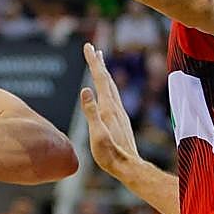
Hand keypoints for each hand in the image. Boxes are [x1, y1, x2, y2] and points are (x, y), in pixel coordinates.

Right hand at [79, 43, 139, 176]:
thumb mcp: (97, 134)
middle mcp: (115, 107)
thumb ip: (91, 112)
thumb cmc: (110, 154)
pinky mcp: (120, 120)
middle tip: (93, 49)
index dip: (93, 62)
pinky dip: (108, 87)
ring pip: (111, 88)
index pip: (100, 78)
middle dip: (98, 63)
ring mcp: (119, 113)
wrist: (128, 167)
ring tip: (100, 64)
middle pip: (107, 79)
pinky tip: (107, 91)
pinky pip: (113, 97)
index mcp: (108, 108)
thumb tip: (85, 90)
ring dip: (104, 73)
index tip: (88, 46)